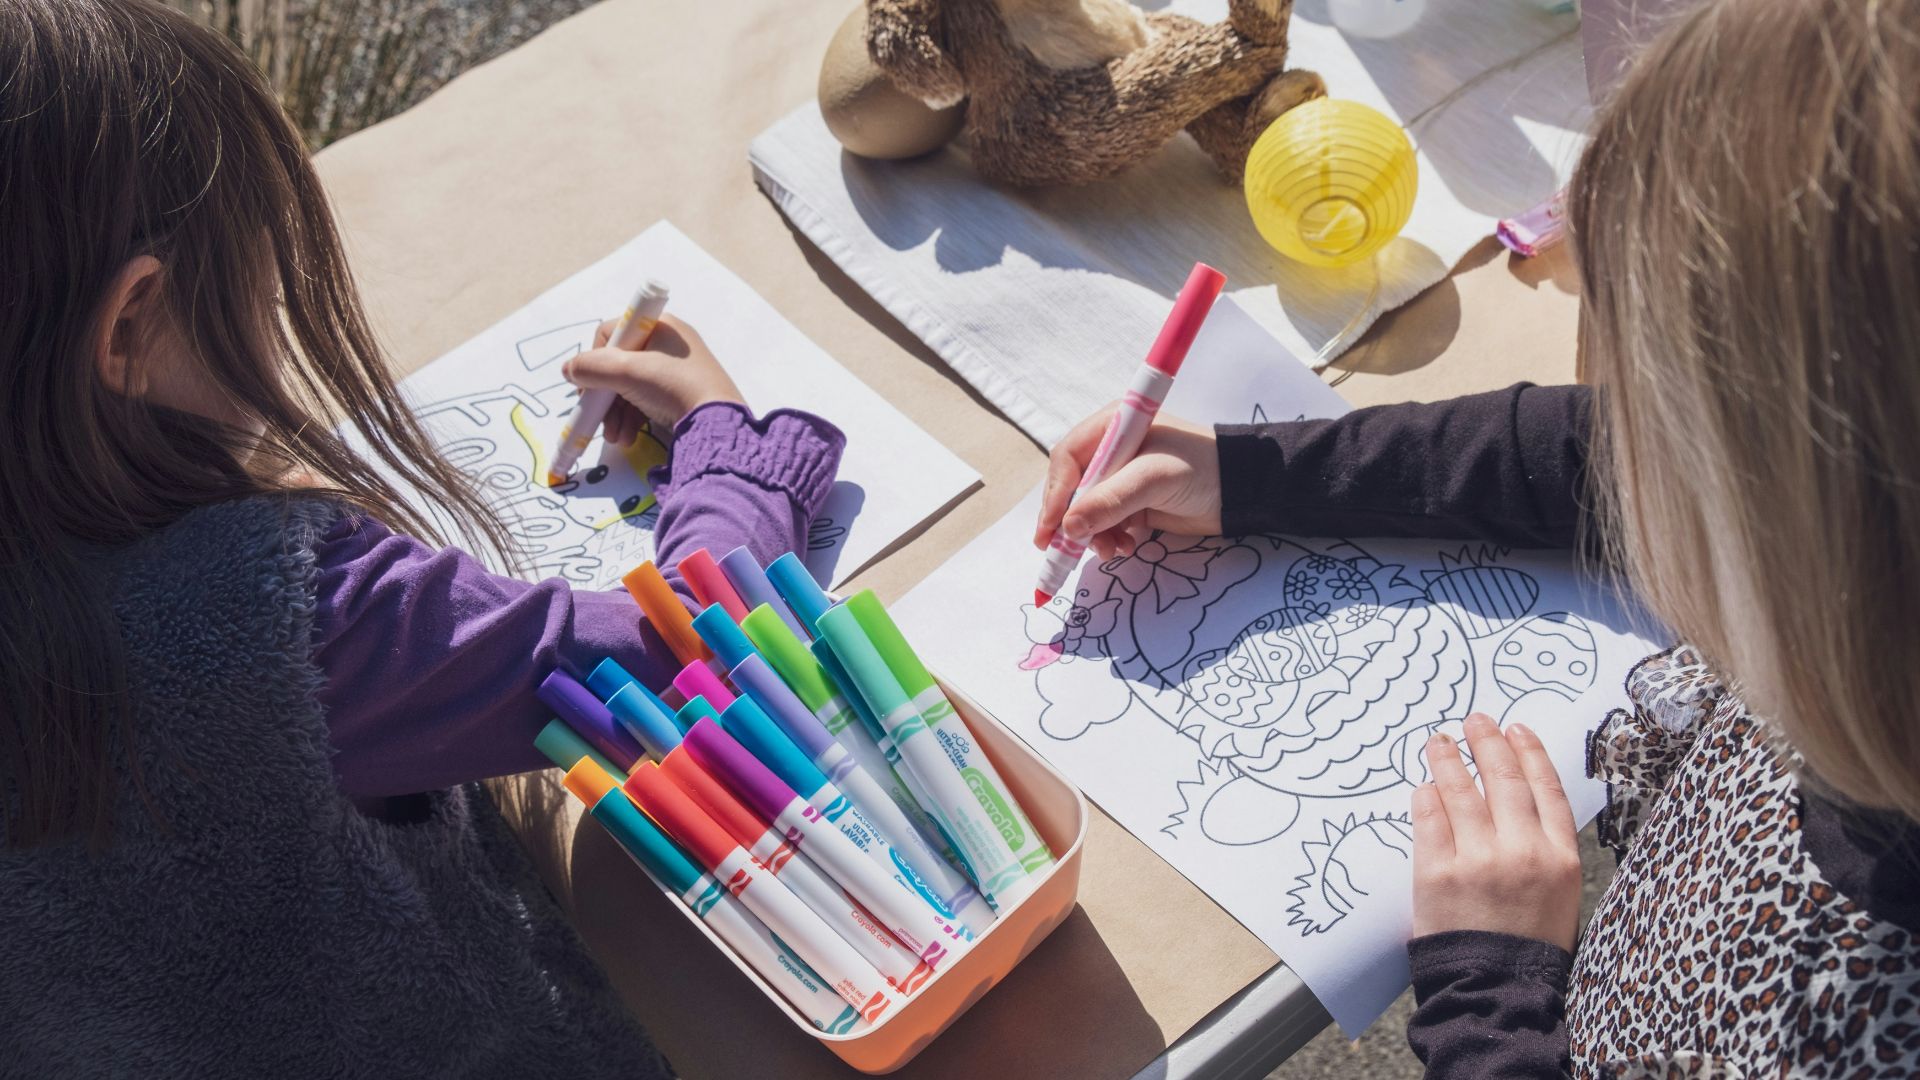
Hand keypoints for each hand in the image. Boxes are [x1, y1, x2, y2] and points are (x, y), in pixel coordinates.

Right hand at [561, 314, 742, 441]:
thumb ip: (591, 368)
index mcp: (659, 326)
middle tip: (595, 417)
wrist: (718, 423)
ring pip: (630, 387)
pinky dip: (632, 418)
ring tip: (614, 437)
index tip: (587, 386)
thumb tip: (569, 370)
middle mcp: (668, 344)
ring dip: (615, 413)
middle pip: (618, 365)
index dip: (594, 360)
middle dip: (604, 396)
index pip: (610, 334)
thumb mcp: (626, 372)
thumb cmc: (673, 387)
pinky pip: (646, 401)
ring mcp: (676, 370)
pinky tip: (627, 438)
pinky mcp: (681, 395)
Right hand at [1033, 406, 1222, 560]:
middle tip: (1064, 551)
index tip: (1051, 529)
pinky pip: (1106, 523)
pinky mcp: (1134, 502)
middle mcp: (1112, 450)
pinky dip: (1109, 538)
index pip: (1068, 459)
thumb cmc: (1203, 468)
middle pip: (1072, 487)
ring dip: (1092, 534)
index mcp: (1113, 427)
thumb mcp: (1153, 479)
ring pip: (1087, 510)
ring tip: (1112, 549)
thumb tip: (1068, 526)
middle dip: (1070, 520)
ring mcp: (1122, 477)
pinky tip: (1125, 546)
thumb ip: (1110, 500)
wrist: (1245, 490)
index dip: (1056, 494)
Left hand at [1412, 714, 1581, 952]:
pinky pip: (1429, 818)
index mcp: (1560, 858)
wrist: (1496, 990)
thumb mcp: (1558, 895)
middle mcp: (1523, 851)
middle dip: (1488, 741)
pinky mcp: (1437, 872)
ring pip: (1461, 789)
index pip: (1546, 788)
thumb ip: (1542, 848)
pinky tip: (1423, 786)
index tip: (1517, 729)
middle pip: (1504, 778)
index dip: (1530, 752)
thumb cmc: (1527, 945)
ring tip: (1439, 741)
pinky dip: (1425, 796)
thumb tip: (1515, 801)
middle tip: (1475, 720)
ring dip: (1448, 757)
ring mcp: (1479, 860)